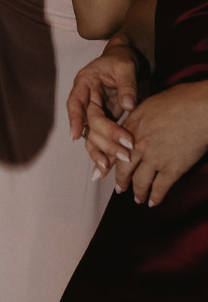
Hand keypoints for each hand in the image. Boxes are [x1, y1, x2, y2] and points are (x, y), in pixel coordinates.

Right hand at [67, 41, 146, 174]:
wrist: (126, 60)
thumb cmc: (122, 60)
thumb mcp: (126, 66)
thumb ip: (127, 84)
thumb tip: (128, 105)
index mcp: (85, 82)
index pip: (76, 102)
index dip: (75, 119)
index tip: (78, 135)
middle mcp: (85, 99)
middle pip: (89, 123)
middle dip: (105, 139)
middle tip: (124, 152)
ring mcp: (92, 111)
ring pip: (91, 134)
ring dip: (102, 150)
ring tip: (113, 165)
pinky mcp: (102, 120)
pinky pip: (99, 138)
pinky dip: (103, 152)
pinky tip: (106, 167)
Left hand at [115, 81, 207, 205]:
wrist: (201, 108)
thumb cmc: (181, 100)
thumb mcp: (149, 104)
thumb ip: (138, 119)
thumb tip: (134, 127)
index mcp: (131, 126)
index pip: (112, 149)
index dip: (107, 162)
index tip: (103, 170)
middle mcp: (138, 144)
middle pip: (123, 169)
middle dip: (121, 182)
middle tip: (120, 188)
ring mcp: (154, 158)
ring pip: (139, 182)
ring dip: (137, 193)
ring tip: (137, 198)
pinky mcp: (172, 169)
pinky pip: (159, 189)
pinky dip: (155, 197)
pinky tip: (153, 202)